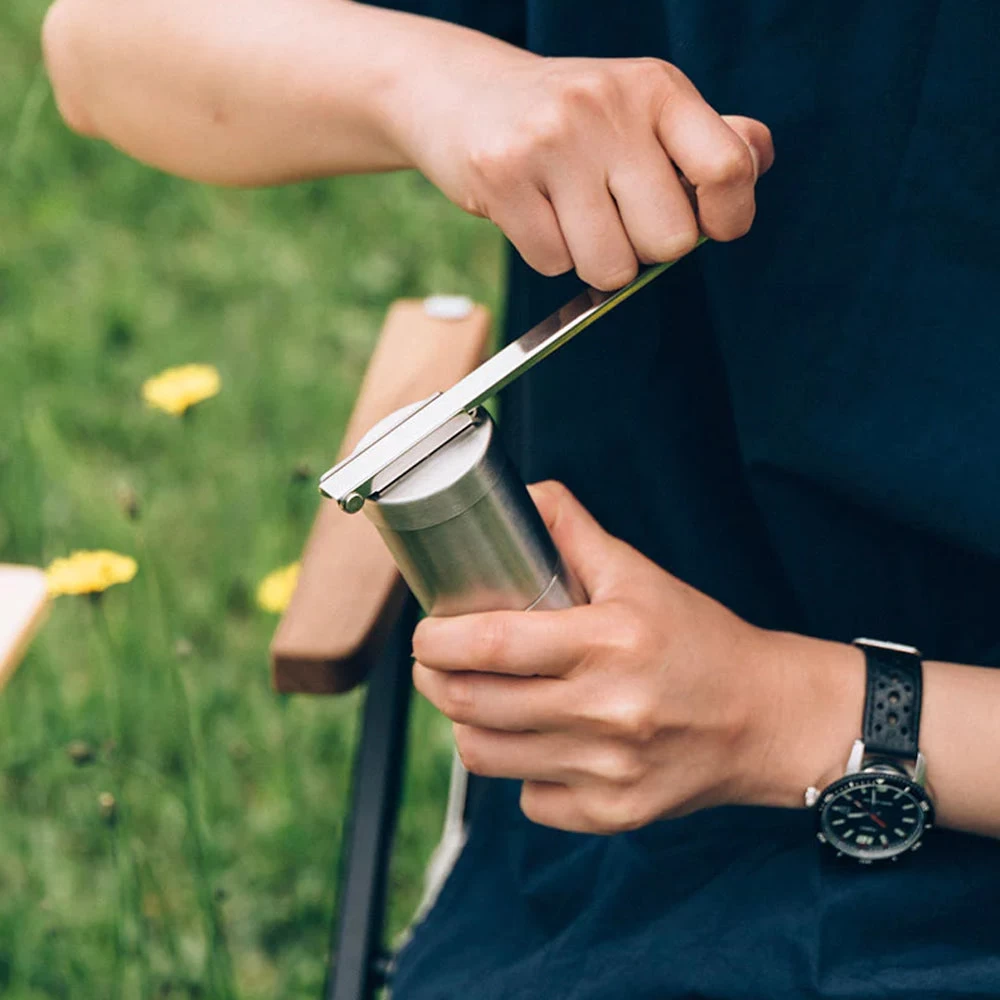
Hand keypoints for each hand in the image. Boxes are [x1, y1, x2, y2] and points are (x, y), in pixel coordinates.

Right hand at [387, 49, 773, 289]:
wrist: (464, 92)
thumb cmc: (571, 117)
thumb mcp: (642, 108)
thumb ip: (707, 140)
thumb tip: (753, 163)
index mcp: (657, 89)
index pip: (728, 169)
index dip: (729, 217)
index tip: (712, 224)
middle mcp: (608, 107)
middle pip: (669, 242)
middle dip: (646, 249)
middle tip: (617, 217)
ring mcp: (552, 141)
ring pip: (610, 266)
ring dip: (595, 260)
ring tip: (573, 216)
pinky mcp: (502, 177)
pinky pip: (553, 263)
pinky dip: (549, 253)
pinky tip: (535, 213)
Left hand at [413, 482, 862, 834]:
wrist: (765, 717)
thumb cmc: (698, 639)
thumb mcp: (639, 574)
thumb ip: (574, 532)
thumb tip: (525, 496)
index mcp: (609, 641)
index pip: (492, 644)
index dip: (438, 640)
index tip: (425, 632)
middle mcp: (607, 711)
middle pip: (473, 705)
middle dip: (433, 681)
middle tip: (434, 664)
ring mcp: (608, 770)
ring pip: (486, 756)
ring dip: (467, 724)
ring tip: (478, 700)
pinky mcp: (613, 814)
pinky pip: (529, 798)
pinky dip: (521, 771)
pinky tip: (540, 744)